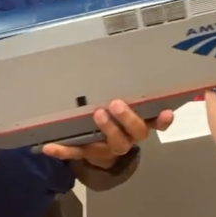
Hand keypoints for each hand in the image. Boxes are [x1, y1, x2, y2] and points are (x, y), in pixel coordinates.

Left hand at [40, 99, 173, 167]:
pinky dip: (63, 150)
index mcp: (139, 127)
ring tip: (97, 114)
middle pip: (135, 133)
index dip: (162, 121)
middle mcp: (128, 139)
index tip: (166, 112)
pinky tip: (48, 147)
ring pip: (114, 143)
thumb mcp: (126, 111)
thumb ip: (131, 96)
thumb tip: (133, 63)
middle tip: (116, 104)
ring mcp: (109, 148)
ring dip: (107, 129)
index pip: (156, 124)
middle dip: (127, 119)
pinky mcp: (89, 153)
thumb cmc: (117, 123)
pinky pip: (77, 152)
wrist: (103, 154)